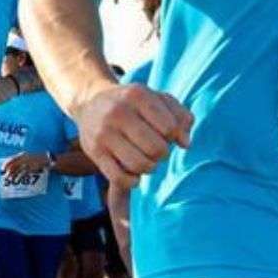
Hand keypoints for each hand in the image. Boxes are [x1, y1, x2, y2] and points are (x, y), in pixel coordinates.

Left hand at [4, 151, 51, 177]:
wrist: (46, 158)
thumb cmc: (35, 158)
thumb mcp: (27, 156)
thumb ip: (20, 160)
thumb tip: (11, 166)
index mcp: (22, 155)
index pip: (11, 160)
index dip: (6, 165)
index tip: (2, 169)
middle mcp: (24, 159)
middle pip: (14, 166)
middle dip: (9, 171)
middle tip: (5, 176)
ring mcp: (28, 163)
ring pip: (18, 170)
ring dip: (13, 175)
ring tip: (10, 180)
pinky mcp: (31, 168)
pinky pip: (23, 174)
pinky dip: (19, 177)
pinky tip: (17, 180)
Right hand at [74, 82, 193, 183]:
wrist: (91, 103)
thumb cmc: (134, 104)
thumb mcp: (158, 99)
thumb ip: (180, 117)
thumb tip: (186, 143)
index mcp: (137, 95)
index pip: (169, 127)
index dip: (174, 136)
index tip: (168, 134)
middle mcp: (118, 112)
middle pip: (156, 148)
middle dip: (163, 154)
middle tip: (157, 150)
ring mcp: (104, 133)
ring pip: (139, 165)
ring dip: (150, 168)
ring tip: (147, 160)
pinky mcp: (94, 152)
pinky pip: (120, 178)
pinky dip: (133, 181)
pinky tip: (134, 174)